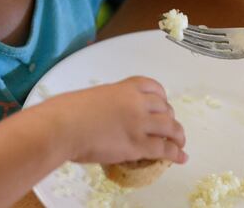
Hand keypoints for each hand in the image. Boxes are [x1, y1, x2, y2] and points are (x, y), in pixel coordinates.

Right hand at [47, 77, 186, 164]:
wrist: (62, 126)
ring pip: (170, 127)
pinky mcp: (138, 144)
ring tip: (180, 142)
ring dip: (178, 135)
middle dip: (170, 117)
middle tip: (170, 126)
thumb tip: (110, 115)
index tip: (163, 104)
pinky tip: (181, 156)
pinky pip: (164, 148)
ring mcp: (140, 123)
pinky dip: (175, 153)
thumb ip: (110, 103)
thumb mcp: (94, 97)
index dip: (162, 98)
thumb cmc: (68, 111)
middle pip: (165, 108)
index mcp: (126, 87)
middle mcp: (137, 102)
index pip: (154, 87)